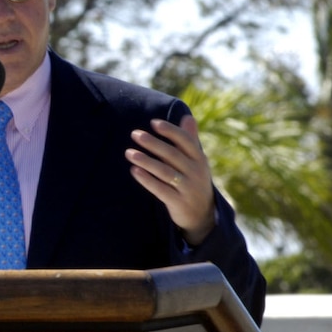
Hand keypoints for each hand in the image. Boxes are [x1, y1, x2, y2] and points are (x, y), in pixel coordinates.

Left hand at [126, 115, 215, 245]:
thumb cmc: (194, 180)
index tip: (153, 123)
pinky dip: (147, 180)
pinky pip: (160, 189)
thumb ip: (190, 140)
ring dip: (146, 161)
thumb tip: (187, 116)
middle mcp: (196, 172)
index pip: (186, 141)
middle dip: (153, 143)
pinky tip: (134, 171)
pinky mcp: (178, 202)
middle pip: (172, 155)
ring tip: (129, 153)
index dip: (170, 131)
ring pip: (165, 172)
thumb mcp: (196, 161)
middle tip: (135, 134)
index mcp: (200, 159)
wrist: (202, 214)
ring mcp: (188, 188)